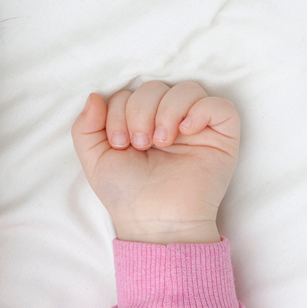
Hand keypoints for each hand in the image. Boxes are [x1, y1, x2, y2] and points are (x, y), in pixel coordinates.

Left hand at [70, 80, 240, 243]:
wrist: (155, 220)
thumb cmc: (127, 194)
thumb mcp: (95, 159)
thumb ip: (85, 127)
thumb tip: (94, 95)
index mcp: (139, 122)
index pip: (129, 93)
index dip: (120, 111)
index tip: (119, 144)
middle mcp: (168, 120)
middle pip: (155, 87)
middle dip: (140, 111)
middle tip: (140, 144)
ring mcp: (197, 127)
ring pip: (188, 89)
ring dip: (167, 110)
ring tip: (161, 141)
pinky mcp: (222, 137)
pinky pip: (220, 105)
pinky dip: (200, 110)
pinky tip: (186, 131)